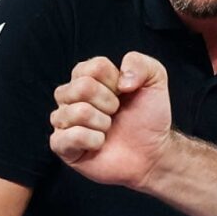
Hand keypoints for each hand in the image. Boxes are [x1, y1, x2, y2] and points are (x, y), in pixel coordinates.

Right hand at [49, 52, 171, 188]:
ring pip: (76, 112)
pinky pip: (69, 137)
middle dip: (109, 103)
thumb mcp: (154, 80)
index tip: (124, 93)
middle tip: (116, 113)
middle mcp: (70, 96)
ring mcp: (64, 121)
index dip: (115, 82)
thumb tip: (121, 80)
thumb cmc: (148, 117)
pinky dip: (92, 140)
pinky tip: (99, 143)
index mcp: (87, 76)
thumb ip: (139, 63)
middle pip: (82, 87)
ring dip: (102, 122)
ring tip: (108, 129)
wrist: (152, 152)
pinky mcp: (62, 146)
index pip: (94, 67)